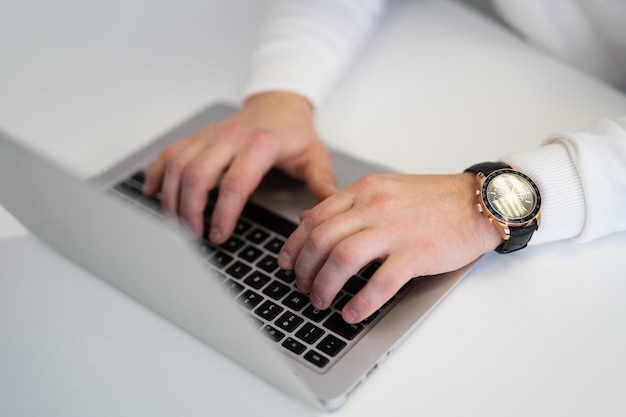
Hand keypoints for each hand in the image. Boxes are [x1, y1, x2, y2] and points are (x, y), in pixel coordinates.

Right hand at [142, 92, 337, 242]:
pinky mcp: (197, 137)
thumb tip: (319, 214)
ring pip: (178, 164)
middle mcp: (229, 137)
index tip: (218, 235)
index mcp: (260, 144)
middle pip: (197, 173)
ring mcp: (209, 135)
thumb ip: (321, 185)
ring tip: (175, 224)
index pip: (235, 183)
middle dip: (190, 208)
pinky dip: (156, 173)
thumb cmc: (295, 134)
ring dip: (171, 196)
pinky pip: (169, 153)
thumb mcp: (316, 156)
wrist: (278, 103)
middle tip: (192, 235)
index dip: (224, 213)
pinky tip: (152, 193)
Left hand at [278, 173, 502, 322]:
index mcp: (363, 191)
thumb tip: (310, 219)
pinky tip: (352, 313)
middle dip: (304, 269)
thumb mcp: (384, 189)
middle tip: (303, 287)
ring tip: (322, 302)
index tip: (285, 264)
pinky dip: (361, 302)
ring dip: (325, 286)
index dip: (293, 246)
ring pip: (342, 259)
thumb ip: (348, 205)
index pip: (313, 218)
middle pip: (321, 240)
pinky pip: (380, 282)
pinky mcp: (417, 253)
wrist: (478, 202)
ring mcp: (395, 230)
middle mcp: (374, 207)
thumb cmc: (432, 199)